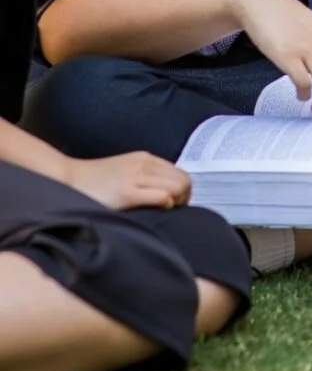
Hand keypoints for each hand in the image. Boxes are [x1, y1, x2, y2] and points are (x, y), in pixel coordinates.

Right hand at [63, 151, 190, 210]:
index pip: (179, 172)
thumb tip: (164, 191)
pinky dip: (167, 204)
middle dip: (184, 196)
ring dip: (178, 201)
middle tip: (175, 209)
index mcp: (145, 159)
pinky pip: (162, 196)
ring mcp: (137, 177)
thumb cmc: (94, 180)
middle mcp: (145, 164)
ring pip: (177, 187)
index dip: (183, 189)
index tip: (177, 202)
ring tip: (167, 211)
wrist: (67, 179)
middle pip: (183, 179)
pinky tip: (158, 210)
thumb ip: (143, 175)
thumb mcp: (125, 170)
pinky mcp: (128, 192)